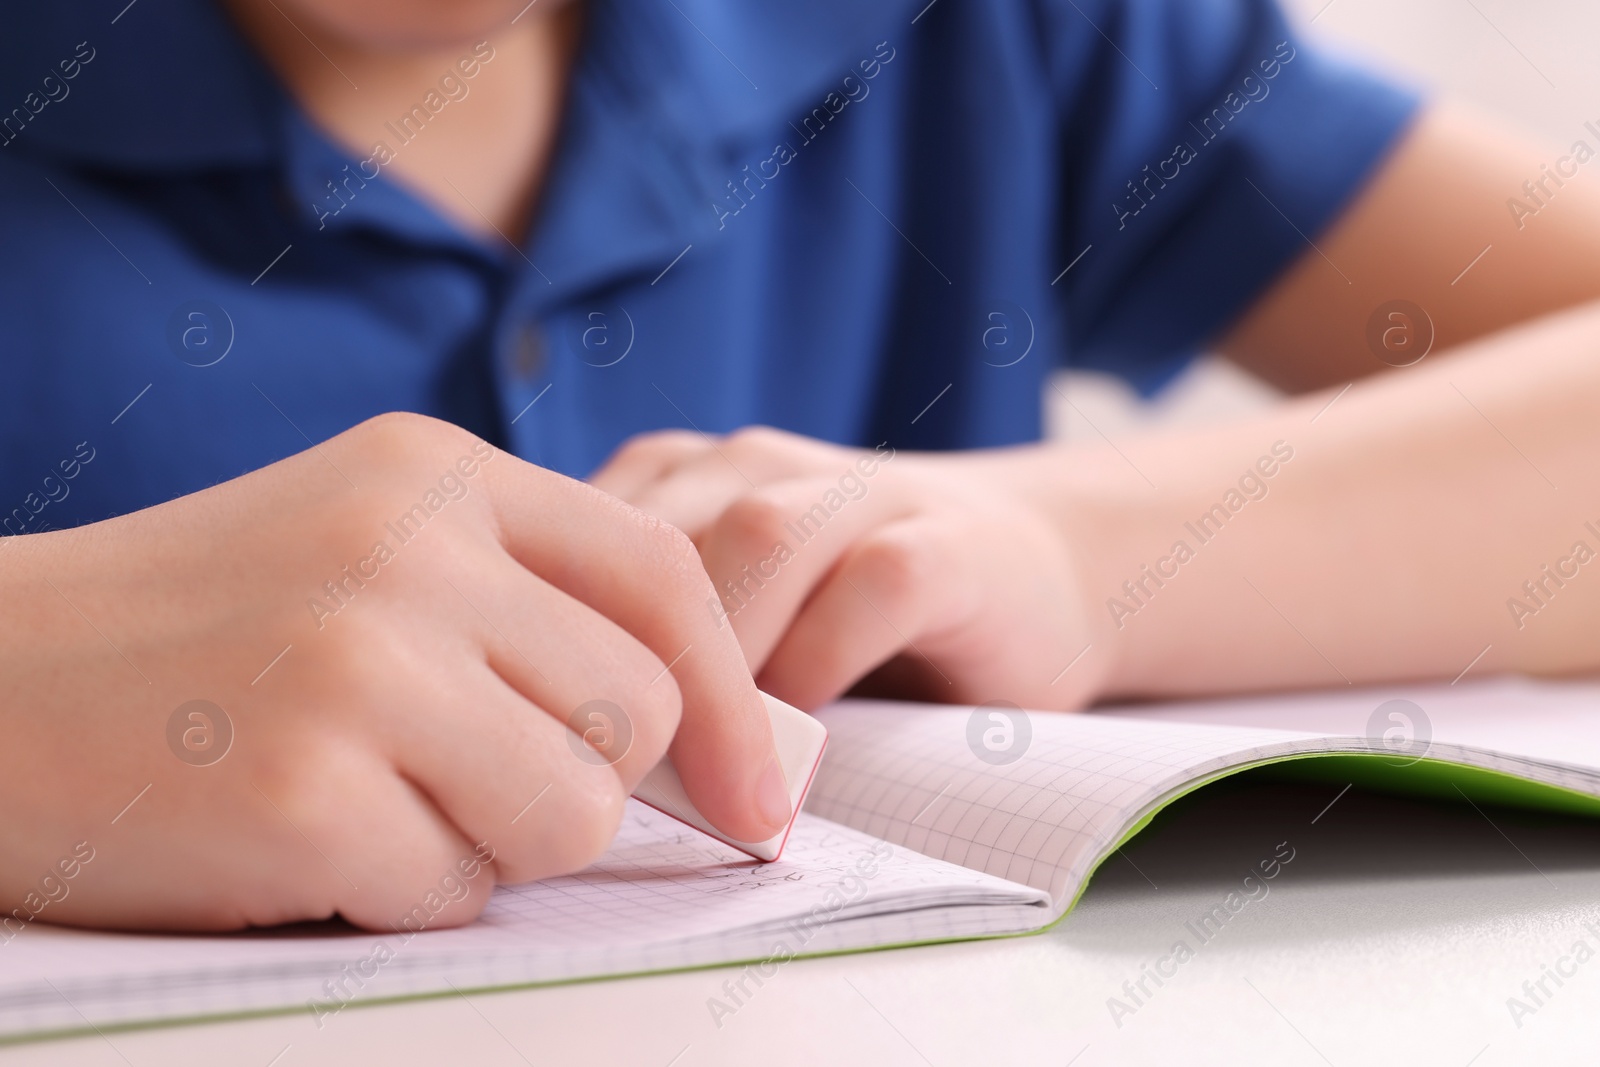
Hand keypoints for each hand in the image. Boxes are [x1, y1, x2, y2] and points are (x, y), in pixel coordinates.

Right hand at [0, 413, 789, 932]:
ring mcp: (358, 667)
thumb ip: (528, 607)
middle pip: (634, 708)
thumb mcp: (366, 550)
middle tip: (466, 778)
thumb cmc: (194, 632)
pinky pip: (454, 890)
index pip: (662, 576)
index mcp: (436, 473)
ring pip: (573, 811)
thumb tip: (713, 732)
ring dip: (493, 840)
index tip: (759, 790)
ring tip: (375, 799)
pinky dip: (397, 891)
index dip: (731, 694)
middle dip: (581, 777)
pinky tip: (300, 838)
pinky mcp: (303, 794)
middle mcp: (409, 551)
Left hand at [590, 427, 1100, 711]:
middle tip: (618, 768)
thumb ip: (661, 651)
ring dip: (723, 659)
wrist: (1037, 564)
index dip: (555, 631)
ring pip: (758, 538)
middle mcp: (765, 468)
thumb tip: (568, 750)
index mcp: (692, 480)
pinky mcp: (950, 542)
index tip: (548, 729)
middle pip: (660, 534)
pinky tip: (813, 731)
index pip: (583, 534)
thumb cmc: (857, 618)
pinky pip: (874, 582)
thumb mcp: (741, 621)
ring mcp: (863, 494)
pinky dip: (827, 658)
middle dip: (630, 656)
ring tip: (709, 762)